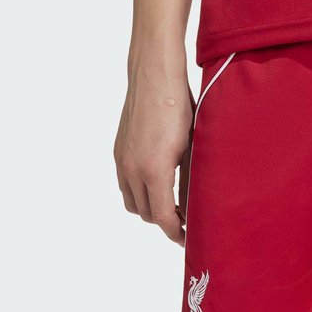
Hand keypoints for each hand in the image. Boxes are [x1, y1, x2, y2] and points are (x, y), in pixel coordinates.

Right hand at [114, 61, 193, 245]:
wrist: (155, 73)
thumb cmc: (180, 107)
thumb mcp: (192, 149)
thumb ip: (189, 183)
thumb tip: (191, 210)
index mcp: (154, 171)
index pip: (163, 218)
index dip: (176, 233)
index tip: (188, 238)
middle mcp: (132, 168)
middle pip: (147, 214)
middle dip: (165, 222)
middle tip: (185, 222)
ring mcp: (122, 160)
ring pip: (132, 203)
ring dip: (150, 209)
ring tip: (170, 206)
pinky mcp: (118, 150)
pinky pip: (124, 185)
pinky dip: (138, 193)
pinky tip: (156, 186)